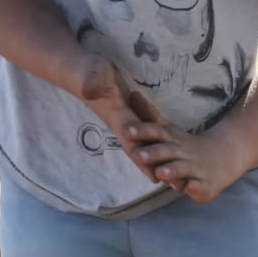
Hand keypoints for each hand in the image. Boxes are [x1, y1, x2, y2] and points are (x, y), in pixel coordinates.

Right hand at [69, 52, 168, 181]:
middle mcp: (122, 123)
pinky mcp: (130, 114)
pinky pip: (147, 134)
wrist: (79, 70)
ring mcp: (126, 120)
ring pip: (145, 146)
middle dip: (157, 168)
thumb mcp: (91, 72)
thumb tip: (89, 91)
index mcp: (116, 115)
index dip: (143, 159)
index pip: (131, 141)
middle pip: (142, 151)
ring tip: (177, 179)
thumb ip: (91, 81)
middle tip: (177, 187)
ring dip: (159, 162)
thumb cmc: (86, 70)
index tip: (156, 178)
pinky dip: (157, 146)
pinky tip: (168, 157)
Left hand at [135, 120, 257, 203]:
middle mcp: (182, 152)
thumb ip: (149, 115)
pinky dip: (194, 188)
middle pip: (167, 151)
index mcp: (171, 139)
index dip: (142, 131)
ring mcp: (194, 169)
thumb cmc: (185, 146)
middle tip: (138, 155)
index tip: (127, 131)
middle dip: (153, 153)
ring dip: (172, 170)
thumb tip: (132, 93)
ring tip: (160, 172)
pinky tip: (189, 188)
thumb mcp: (168, 129)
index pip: (156, 132)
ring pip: (182, 169)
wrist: (221, 159)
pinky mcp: (203, 185)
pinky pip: (199, 186)